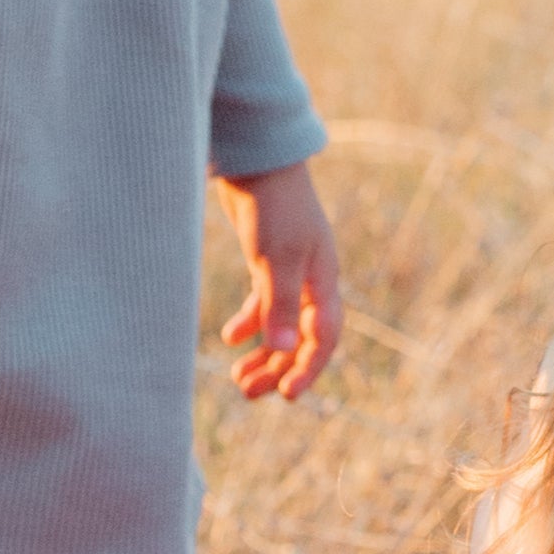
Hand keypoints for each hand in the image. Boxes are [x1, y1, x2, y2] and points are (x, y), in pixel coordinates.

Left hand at [215, 159, 344, 400]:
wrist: (256, 160)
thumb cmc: (273, 206)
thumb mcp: (277, 258)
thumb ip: (281, 304)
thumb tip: (287, 349)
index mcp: (322, 281)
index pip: (324, 338)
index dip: (308, 369)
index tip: (286, 394)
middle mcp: (310, 280)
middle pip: (300, 337)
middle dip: (277, 367)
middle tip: (249, 393)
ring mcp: (288, 270)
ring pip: (280, 324)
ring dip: (262, 352)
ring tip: (238, 377)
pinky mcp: (266, 260)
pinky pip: (263, 303)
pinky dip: (250, 322)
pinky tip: (230, 337)